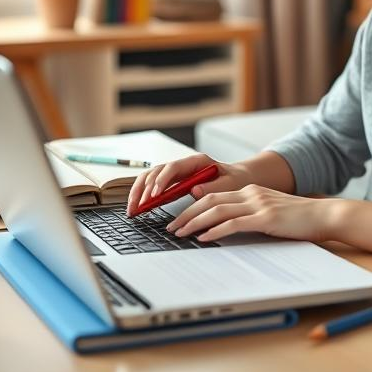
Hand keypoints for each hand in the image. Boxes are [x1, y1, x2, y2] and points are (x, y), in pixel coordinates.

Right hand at [126, 153, 251, 216]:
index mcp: (197, 161)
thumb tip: (194, 190)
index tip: (154, 195)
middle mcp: (184, 164)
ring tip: (132, 210)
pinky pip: (154, 186)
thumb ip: (213, 187)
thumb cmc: (235, 180)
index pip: (172, 167)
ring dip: (139, 192)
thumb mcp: (229, 184)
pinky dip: (144, 196)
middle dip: (143, 188)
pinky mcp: (174, 182)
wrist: (239, 179)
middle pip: (156, 171)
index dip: (161, 180)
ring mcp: (177, 172)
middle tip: (136, 206)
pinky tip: (138, 208)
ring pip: (151, 177)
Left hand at [165, 184, 334, 242]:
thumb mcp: (271, 211)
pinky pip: (234, 223)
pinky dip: (215, 230)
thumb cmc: (299, 218)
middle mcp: (251, 194)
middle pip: (210, 200)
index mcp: (251, 191)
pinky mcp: (265, 218)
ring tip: (180, 234)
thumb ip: (251, 215)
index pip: (214, 196)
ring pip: (217, 210)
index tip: (179, 219)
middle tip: (171, 227)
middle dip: (187, 214)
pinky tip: (204, 238)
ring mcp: (258, 204)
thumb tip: (227, 228)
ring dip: (194, 222)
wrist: (324, 215)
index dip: (193, 207)